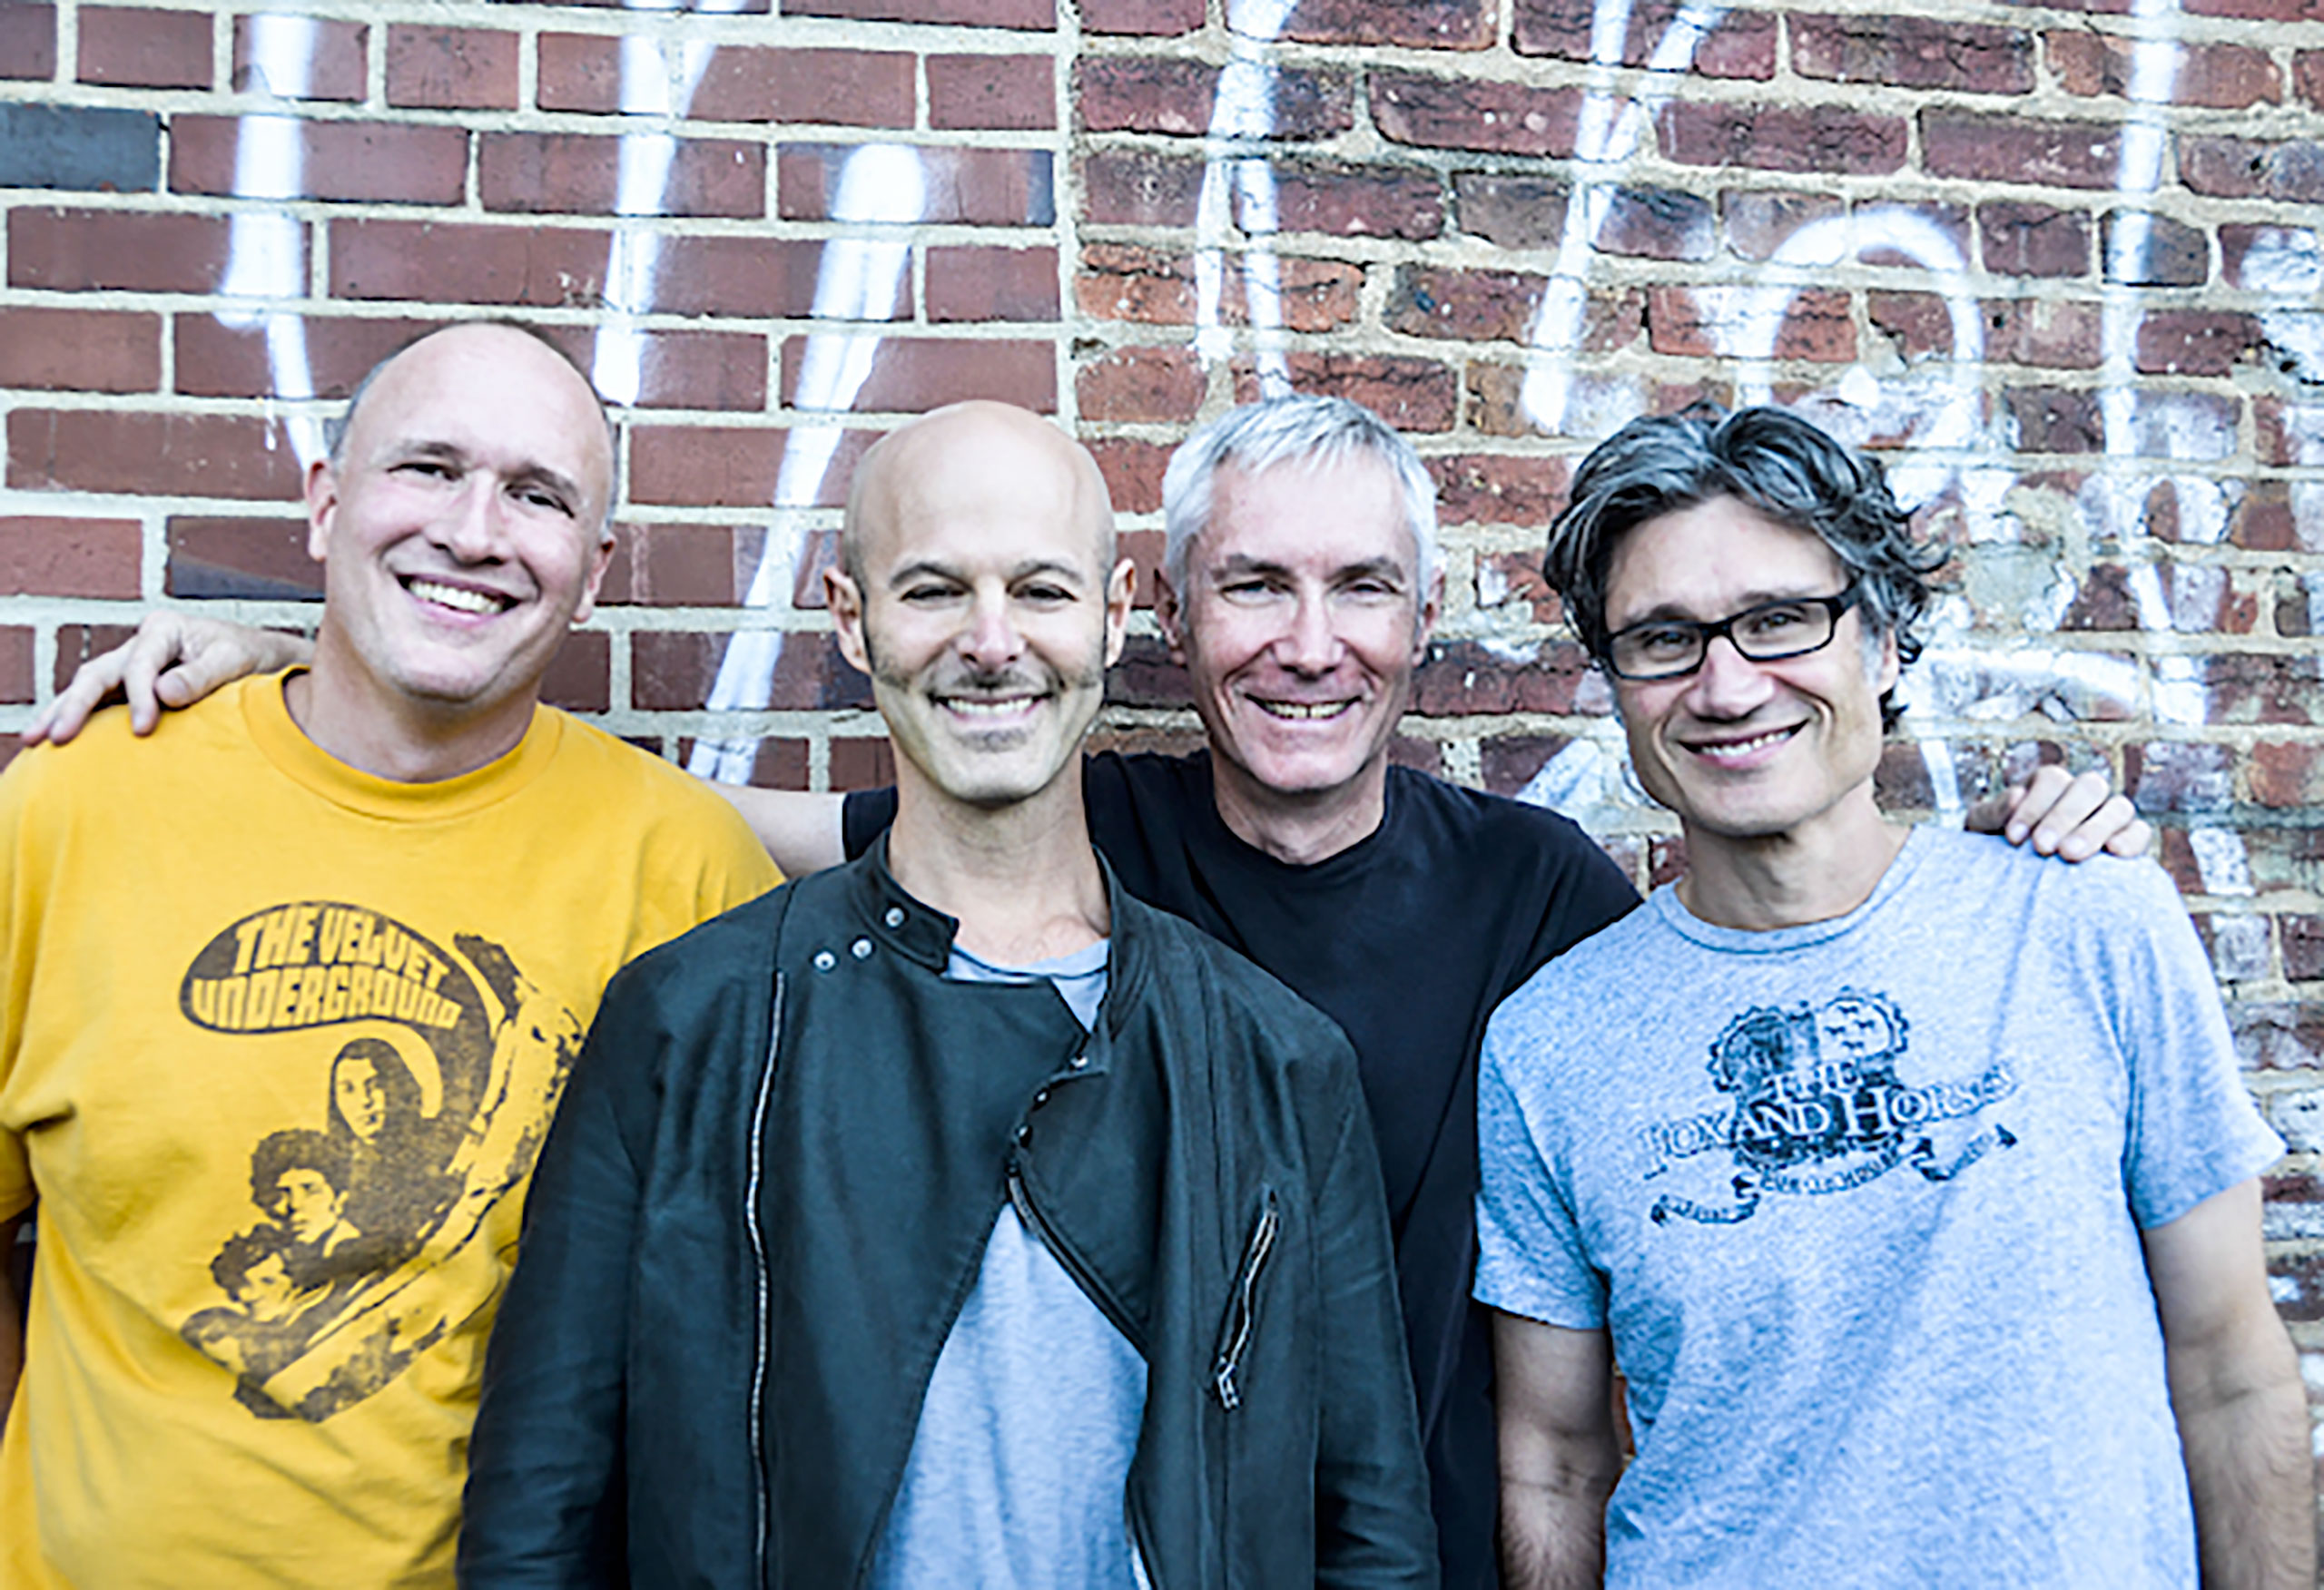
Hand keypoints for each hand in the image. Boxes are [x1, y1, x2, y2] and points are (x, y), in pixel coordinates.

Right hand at [22, 612, 311, 745]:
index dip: (138, 698)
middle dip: (74, 705)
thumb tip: (163, 693)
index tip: (144, 730)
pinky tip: (56, 741)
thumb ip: (201, 676)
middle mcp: (141, 644)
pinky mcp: (133, 688)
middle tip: (57, 738)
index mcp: (164, 629)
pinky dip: (80, 720)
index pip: (139, 665)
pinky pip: (101, 704)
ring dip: (62, 712)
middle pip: (97, 673)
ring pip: (89, 688)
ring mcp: (133, 666)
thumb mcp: (234, 661)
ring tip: (35, 740)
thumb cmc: (252, 658)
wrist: (265, 662)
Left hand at [1972, 765, 2151, 861]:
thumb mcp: (1984, 827)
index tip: (2013, 838)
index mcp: (2050, 785)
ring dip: (2094, 829)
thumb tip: (2016, 796)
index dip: (2034, 806)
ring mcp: (2110, 815)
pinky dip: (2130, 840)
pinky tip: (2113, 854)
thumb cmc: (1998, 847)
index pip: (2052, 780)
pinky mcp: (2129, 840)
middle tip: (2042, 848)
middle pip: (2089, 787)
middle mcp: (2084, 794)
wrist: (2014, 881)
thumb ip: (1994, 811)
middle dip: (2064, 816)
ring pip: (2118, 807)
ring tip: (2069, 855)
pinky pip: (2140, 833)